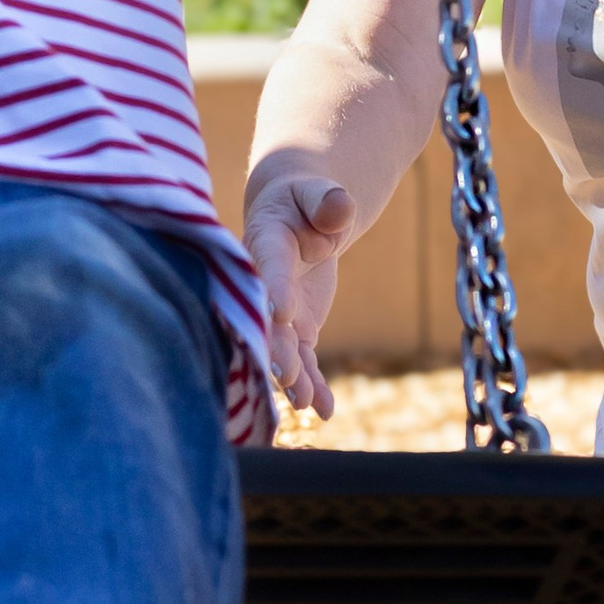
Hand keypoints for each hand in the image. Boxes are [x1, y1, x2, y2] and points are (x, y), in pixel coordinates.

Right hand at [245, 171, 357, 418]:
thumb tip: (339, 208)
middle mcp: (264, 282)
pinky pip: (304, 358)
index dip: (273, 290)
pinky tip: (324, 411)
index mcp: (266, 242)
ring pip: (284, 346)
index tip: (281, 313)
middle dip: (277, 348)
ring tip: (305, 403)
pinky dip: (313, 383)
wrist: (299, 216)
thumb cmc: (308, 198)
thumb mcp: (319, 192)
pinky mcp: (296, 329)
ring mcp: (279, 310)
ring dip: (293, 376)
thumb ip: (327, 201)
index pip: (268, 267)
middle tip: (288, 375)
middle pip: (268, 318)